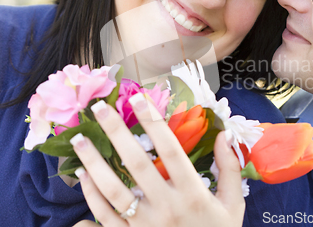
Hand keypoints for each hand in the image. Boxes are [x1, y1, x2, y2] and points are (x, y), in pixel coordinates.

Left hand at [72, 96, 244, 226]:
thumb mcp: (232, 203)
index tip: (139, 98)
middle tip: (99, 108)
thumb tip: (224, 134)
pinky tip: (83, 175)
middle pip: (137, 163)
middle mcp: (167, 207)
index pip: (171, 149)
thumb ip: (229, 167)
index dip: (154, 122)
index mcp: (193, 193)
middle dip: (117, 132)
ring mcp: (146, 225)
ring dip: (94, 162)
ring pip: (114, 189)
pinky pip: (106, 215)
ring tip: (79, 139)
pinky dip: (91, 195)